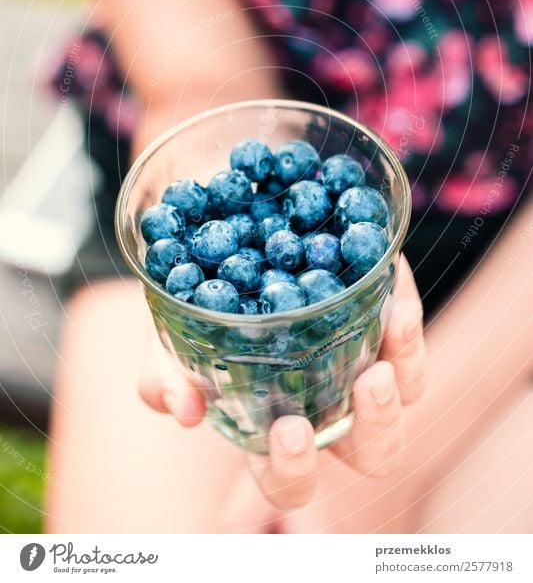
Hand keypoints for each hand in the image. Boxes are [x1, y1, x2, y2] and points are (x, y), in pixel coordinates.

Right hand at [139, 255, 425, 509]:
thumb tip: (185, 410)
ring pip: (407, 391)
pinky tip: (390, 272)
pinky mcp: (377, 321)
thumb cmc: (192, 315)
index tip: (290, 429)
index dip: (293, 468)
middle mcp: (326, 408)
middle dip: (378, 425)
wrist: (222, 249)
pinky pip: (406, 325)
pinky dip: (403, 303)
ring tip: (395, 323)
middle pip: (372, 450)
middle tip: (370, 383)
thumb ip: (164, 379)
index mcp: (272, 431)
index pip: (288, 479)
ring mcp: (358, 366)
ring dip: (408, 363)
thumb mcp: (166, 344)